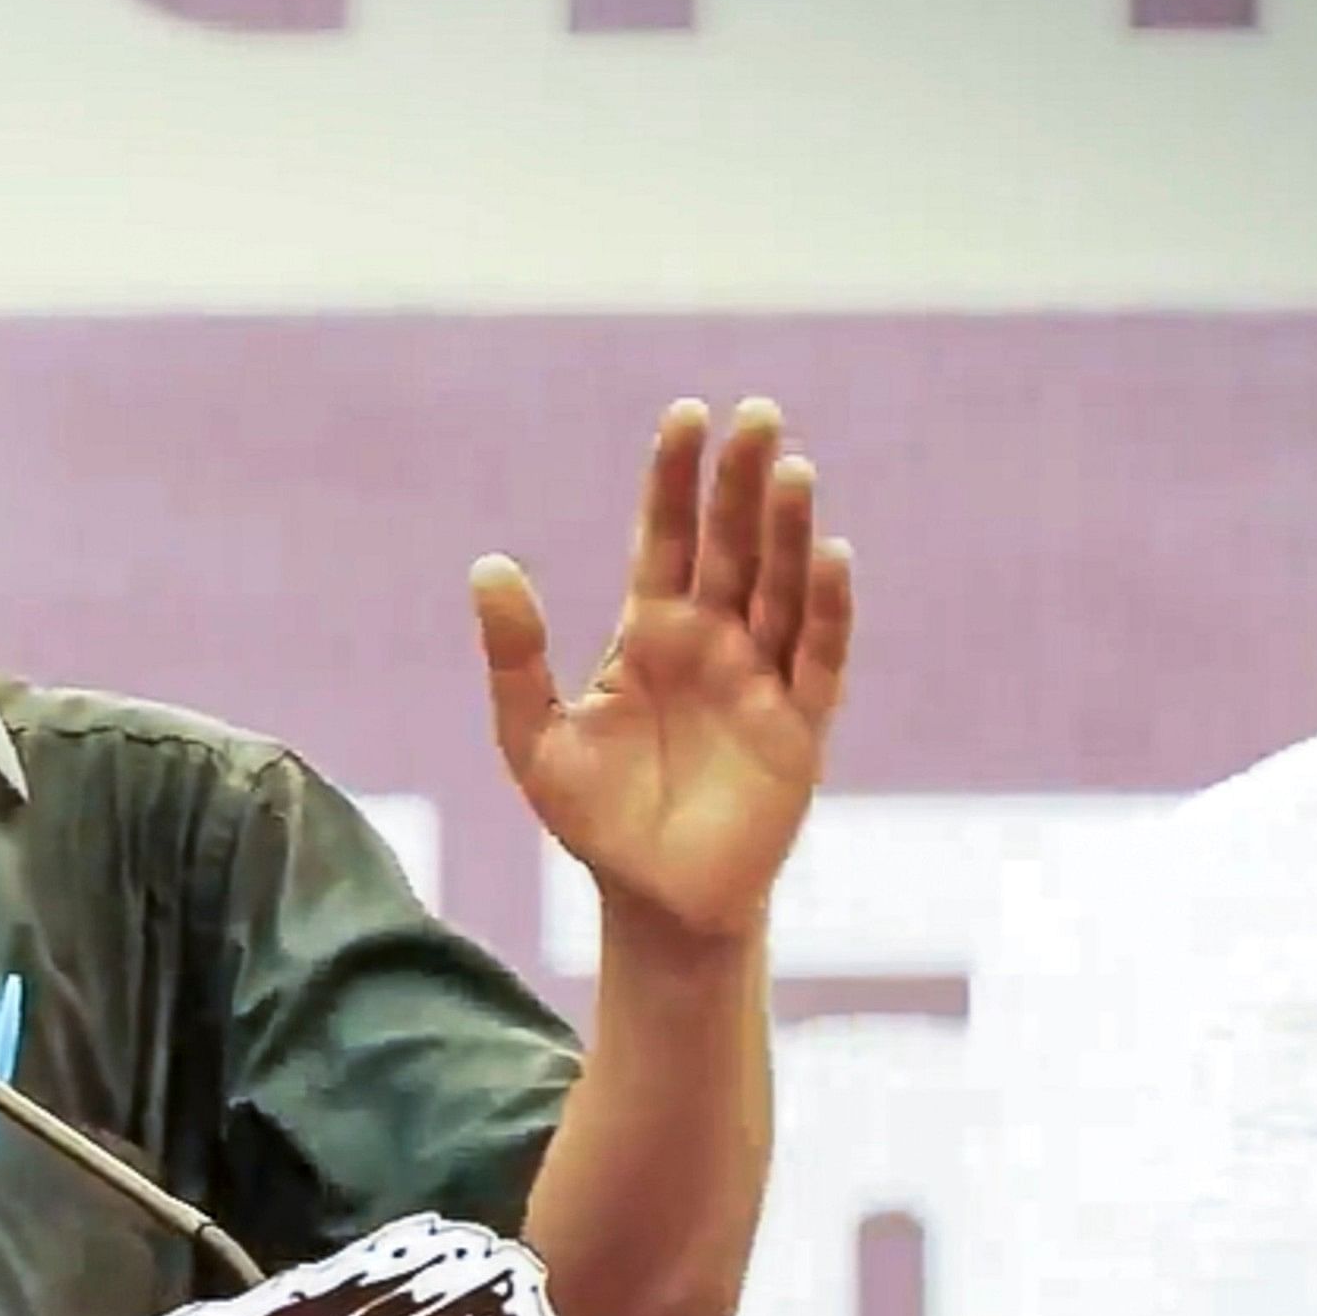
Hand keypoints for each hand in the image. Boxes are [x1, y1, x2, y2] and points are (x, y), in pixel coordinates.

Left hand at [477, 399, 853, 945]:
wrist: (653, 901)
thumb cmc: (595, 818)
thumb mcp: (532, 736)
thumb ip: (513, 655)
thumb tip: (487, 564)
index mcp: (651, 631)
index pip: (667, 536)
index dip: (675, 479)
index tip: (685, 415)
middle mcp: (714, 641)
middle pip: (733, 545)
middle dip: (744, 481)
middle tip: (759, 413)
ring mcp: (761, 679)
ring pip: (781, 588)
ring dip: (789, 530)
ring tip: (792, 468)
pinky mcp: (799, 728)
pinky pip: (817, 659)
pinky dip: (825, 609)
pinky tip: (828, 556)